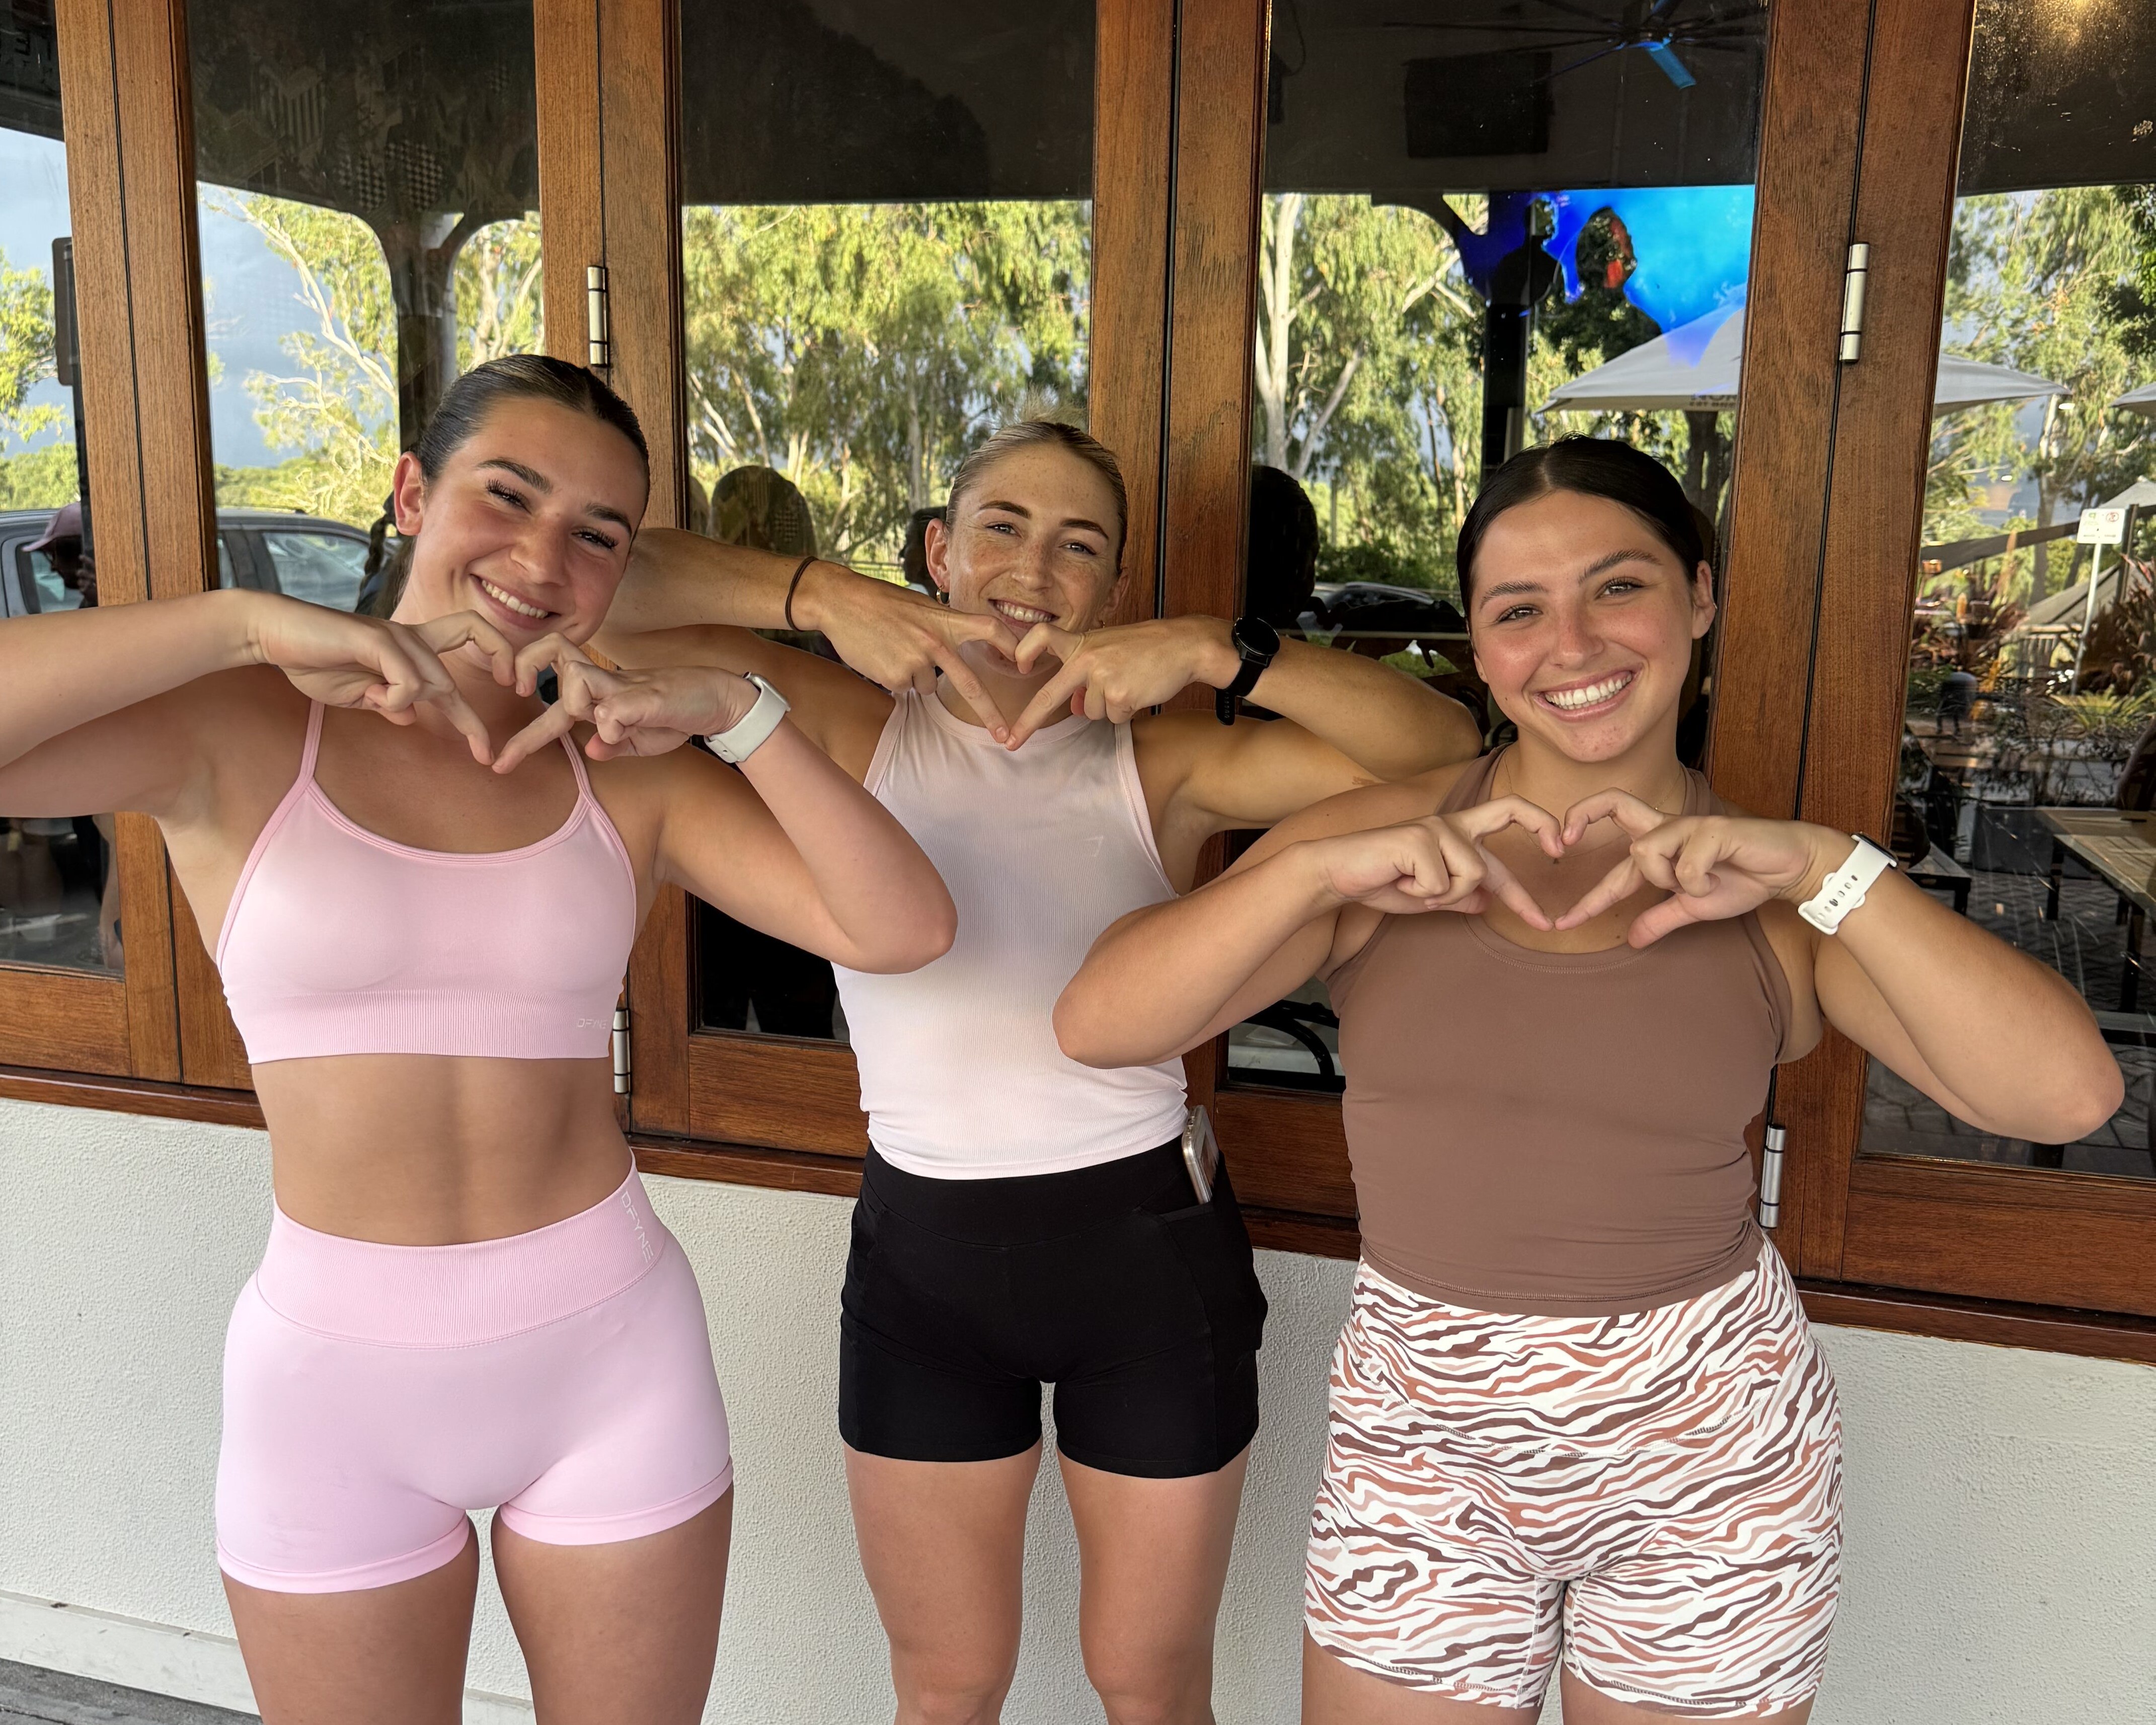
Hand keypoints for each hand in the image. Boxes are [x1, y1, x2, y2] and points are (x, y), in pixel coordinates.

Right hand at [250, 598, 512, 763]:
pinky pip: (409, 681)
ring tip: (371, 698)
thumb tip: (410, 717)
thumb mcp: (357, 693)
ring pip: (434, 682)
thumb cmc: (313, 661)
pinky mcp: (378, 639)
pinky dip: (396, 697)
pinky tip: (372, 695)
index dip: (489, 675)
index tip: (486, 727)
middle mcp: (409, 638)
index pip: (463, 656)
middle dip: (471, 722)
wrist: (275, 635)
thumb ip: (385, 702)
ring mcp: (395, 636)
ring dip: (406, 704)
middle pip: (451, 680)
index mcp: (408, 650)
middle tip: (484, 755)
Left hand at [493, 634, 762, 772]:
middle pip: (552, 655)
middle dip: (525, 668)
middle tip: (518, 690)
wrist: (719, 701)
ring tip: (605, 721)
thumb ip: (614, 743)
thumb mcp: (640, 740)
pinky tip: (626, 731)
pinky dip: (612, 726)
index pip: (550, 702)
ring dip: (574, 704)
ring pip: (574, 679)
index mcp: (600, 695)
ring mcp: (624, 686)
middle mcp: (606, 683)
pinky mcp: (646, 695)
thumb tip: (592, 748)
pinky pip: (611, 710)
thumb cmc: (676, 717)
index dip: (522, 736)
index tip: (499, 764)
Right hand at [799, 565, 1022, 740]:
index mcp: (945, 620)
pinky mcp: (894, 677)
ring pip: (927, 686)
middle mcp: (935, 642)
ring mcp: (915, 662)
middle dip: (990, 714)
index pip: (989, 629)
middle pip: (971, 685)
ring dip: (915, 675)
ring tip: (894, 649)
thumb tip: (956, 652)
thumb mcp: (920, 607)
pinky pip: (904, 688)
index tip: (1024, 662)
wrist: (840, 602)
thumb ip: (943, 626)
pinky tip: (881, 657)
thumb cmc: (881, 602)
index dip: (1011, 645)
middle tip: (1004, 736)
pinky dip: (895, 678)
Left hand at [1005, 617, 1220, 746]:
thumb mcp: (1111, 650)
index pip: (1041, 636)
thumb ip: (1088, 673)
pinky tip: (1140, 691)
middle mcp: (1086, 658)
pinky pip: (1113, 718)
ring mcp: (1102, 678)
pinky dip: (1126, 711)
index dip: (1025, 652)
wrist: (1185, 645)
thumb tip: (1075, 708)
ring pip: (1090, 712)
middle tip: (1011, 743)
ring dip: (1108, 707)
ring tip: (1130, 684)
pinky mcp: (1120, 696)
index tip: (1018, 666)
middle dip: (1028, 722)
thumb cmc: (1148, 647)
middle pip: (1049, 695)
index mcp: (1081, 642)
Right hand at [1306, 796, 1564, 924]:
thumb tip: (1488, 903)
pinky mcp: (1419, 839)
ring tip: (1414, 888)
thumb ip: (1459, 896)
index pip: (1507, 828)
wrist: (1338, 874)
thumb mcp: (1428, 896)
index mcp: (1458, 833)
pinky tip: (1400, 882)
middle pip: (1511, 808)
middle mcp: (1453, 824)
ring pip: (1473, 875)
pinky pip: (1442, 884)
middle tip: (1560, 848)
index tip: (1554, 877)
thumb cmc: (1381, 880)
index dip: (1535, 850)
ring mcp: (1437, 828)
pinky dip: (1422, 895)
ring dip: (1445, 896)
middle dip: (1543, 823)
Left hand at [1555, 790, 1840, 945]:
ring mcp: (1688, 825)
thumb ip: (1660, 918)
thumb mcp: (1693, 907)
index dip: (1588, 898)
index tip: (1563, 923)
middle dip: (1582, 814)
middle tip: (1564, 840)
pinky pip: (1685, 865)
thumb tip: (1633, 942)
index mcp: (1659, 846)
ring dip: (1666, 879)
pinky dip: (1699, 882)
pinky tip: (1718, 877)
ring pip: (1645, 850)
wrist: (1786, 869)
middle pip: (1612, 802)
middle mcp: (1667, 828)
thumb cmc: (1740, 880)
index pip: (1613, 869)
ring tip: (1698, 884)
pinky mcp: (1712, 828)